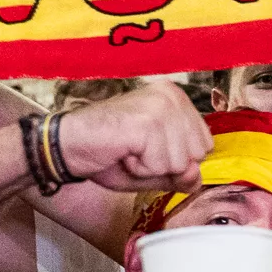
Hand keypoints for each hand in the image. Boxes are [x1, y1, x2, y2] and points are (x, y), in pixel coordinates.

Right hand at [52, 82, 211, 194]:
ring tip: (127, 151)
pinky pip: (161, 165)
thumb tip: (196, 176)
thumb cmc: (109, 154)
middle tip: (135, 150)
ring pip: (180, 163)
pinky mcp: (148, 122)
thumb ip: (182, 173)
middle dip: (166, 164)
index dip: (176, 159)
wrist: (67, 146)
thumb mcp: (155, 168)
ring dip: (151, 167)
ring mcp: (160, 107)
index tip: (146, 148)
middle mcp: (172, 96)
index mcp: (177, 99)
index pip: (205, 146)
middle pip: (197, 155)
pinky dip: (139, 169)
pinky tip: (122, 153)